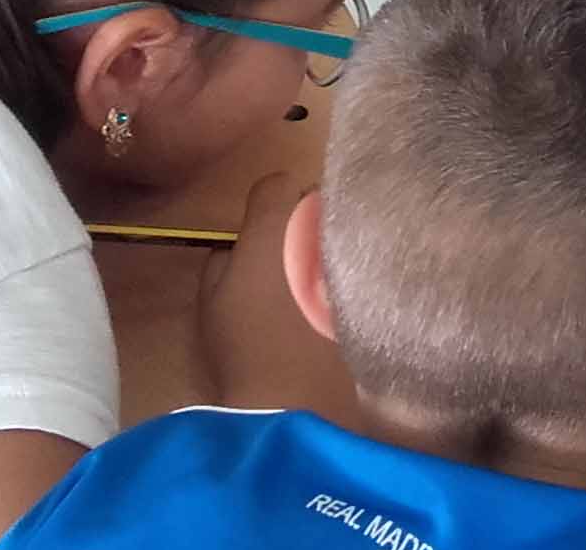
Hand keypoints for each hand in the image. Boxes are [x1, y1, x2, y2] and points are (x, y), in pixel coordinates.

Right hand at [199, 175, 356, 418]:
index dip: (267, 202)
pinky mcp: (375, 286)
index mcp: (273, 225)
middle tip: (292, 253)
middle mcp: (319, 230)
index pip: (276, 183)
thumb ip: (221, 259)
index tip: (262, 227)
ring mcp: (352, 256)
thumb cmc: (242, 347)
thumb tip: (237, 250)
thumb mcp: (210, 300)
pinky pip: (368, 263)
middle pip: (317, 199)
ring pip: (346, 228)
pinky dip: (358, 273)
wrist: (292, 402)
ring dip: (333, 244)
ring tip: (321, 278)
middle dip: (306, 218)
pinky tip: (343, 304)